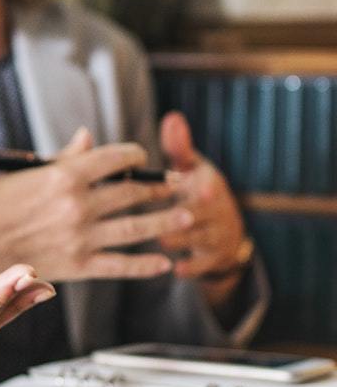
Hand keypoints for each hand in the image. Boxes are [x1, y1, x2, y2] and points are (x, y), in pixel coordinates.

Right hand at [0, 127, 190, 285]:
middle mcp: (80, 205)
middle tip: (176, 184)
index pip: (115, 158)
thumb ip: (60, 159)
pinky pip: (121, 265)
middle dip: (158, 186)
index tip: (141, 157)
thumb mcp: (18, 173)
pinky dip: (146, 266)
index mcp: (64, 175)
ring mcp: (82, 237)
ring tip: (185, 216)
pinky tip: (163, 264)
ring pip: (137, 227)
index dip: (135, 155)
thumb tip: (87, 138)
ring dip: (165, 221)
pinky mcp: (78, 266)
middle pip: (132, 191)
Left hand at [159, 111, 248, 298]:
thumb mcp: (194, 168)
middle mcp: (216, 210)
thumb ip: (180, 147)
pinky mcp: (213, 258)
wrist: (225, 231)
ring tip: (161, 238)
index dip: (201, 185)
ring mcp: (216, 235)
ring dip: (179, 239)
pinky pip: (202, 264)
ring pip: (197, 238)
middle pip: (201, 211)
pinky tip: (176, 269)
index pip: (206, 184)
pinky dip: (191, 267)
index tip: (196, 185)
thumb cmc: (197, 191)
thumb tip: (172, 117)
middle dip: (184, 212)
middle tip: (161, 213)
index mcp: (209, 185)